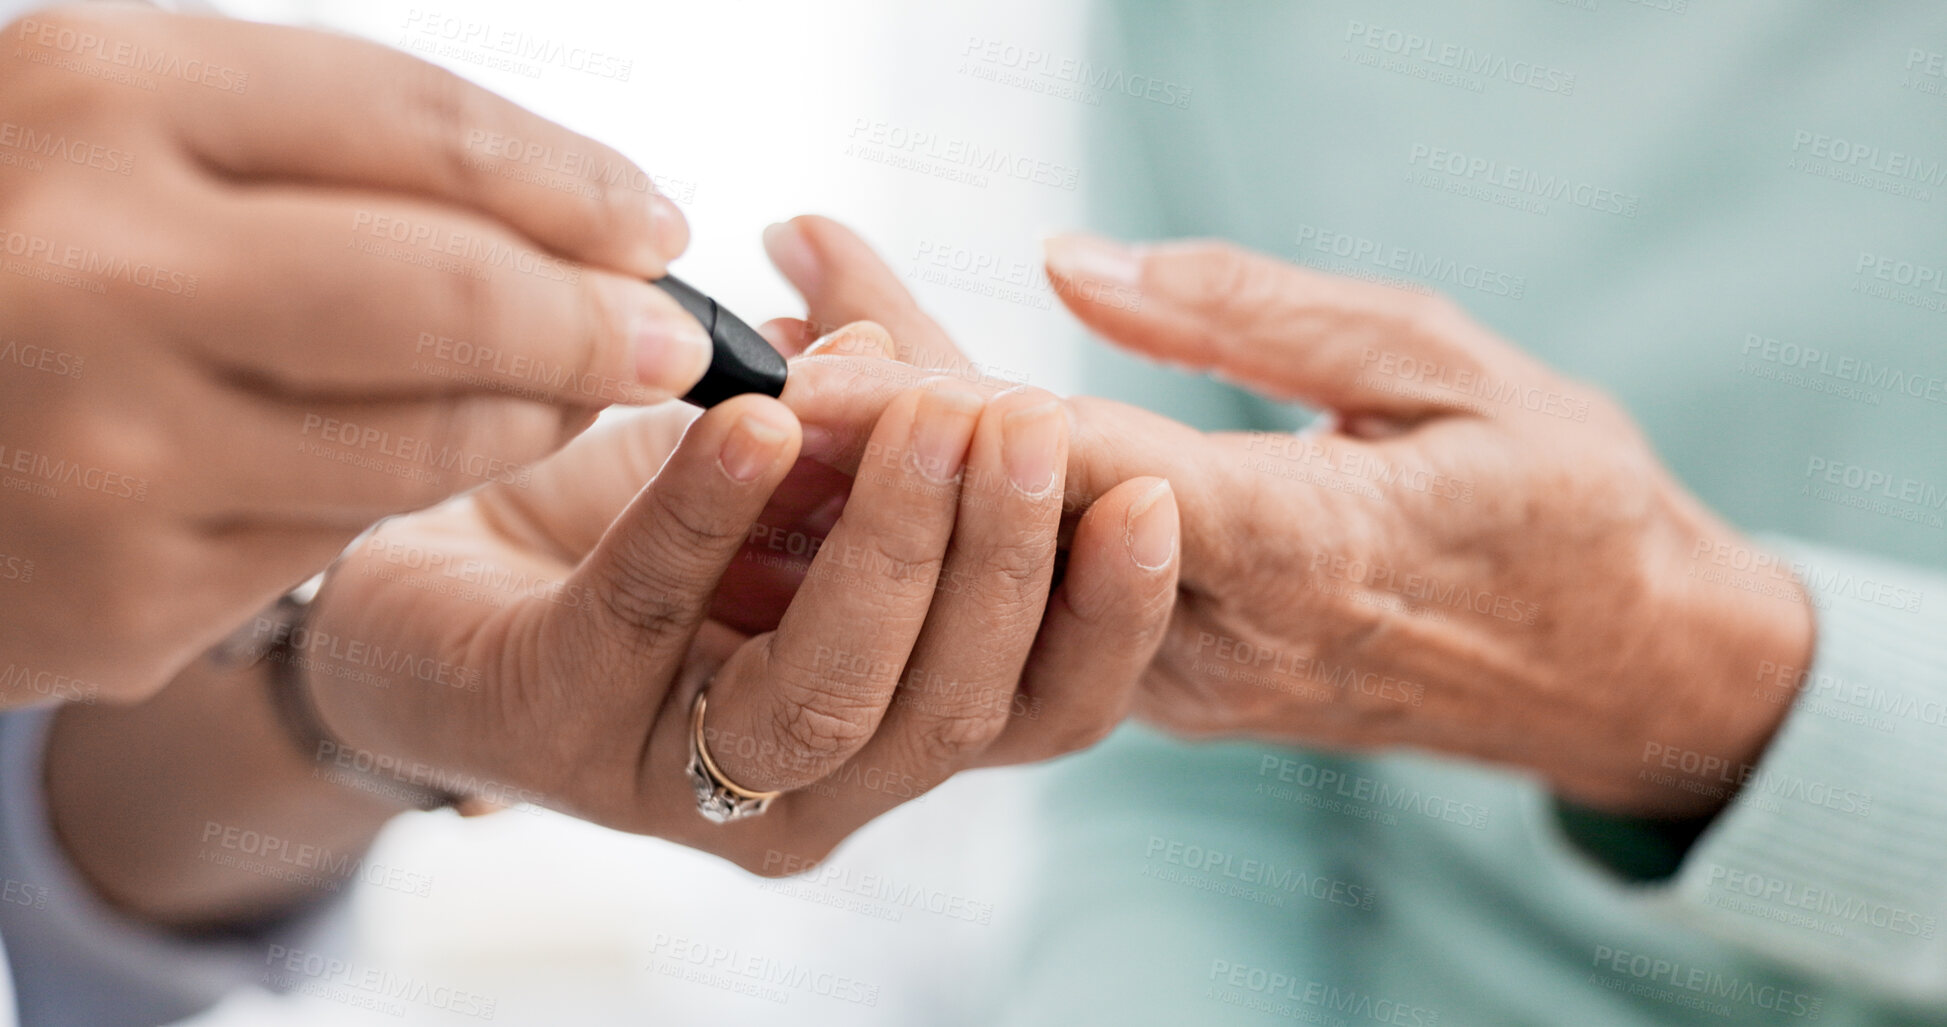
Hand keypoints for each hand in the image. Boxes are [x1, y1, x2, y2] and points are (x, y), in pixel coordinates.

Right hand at [0, 5, 710, 701]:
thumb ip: (313, 144)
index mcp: (93, 101)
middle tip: (667, 338)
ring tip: (565, 391)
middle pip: (457, 300)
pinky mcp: (118, 602)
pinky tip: (371, 456)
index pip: (422, 130)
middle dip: (597, 323)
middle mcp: (95, 278)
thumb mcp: (104, 121)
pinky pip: (333, 539)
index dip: (572, 181)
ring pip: (427, 445)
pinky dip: (385, 496)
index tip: (649, 223)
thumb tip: (580, 218)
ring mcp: (105, 458)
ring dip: (532, 420)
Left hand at [300, 349, 1178, 870]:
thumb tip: (934, 377)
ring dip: (891, 550)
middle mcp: (809, 791)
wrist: (434, 580)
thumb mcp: (794, 483)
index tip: (1153, 493)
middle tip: (1027, 423)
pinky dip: (708, 510)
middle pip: (954, 711)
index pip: (1039, 711)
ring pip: (828, 701)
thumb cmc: (640, 531)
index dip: (1109, 619)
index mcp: (891, 734)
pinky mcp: (556, 727)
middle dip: (1003, 560)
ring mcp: (681, 780)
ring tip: (924, 421)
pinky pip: (651, 615)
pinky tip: (753, 420)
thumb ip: (883, 448)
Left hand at [763, 216, 1813, 817]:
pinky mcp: (1169, 679)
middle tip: (769, 317)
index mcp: (1309, 550)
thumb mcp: (1444, 363)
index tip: (819, 363)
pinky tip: (890, 428)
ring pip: (1007, 566)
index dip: (947, 425)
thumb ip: (1254, 316)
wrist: (1618, 669)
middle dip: (880, 433)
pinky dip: (963, 508)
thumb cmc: (1560, 499)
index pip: (1090, 482)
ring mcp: (1186, 676)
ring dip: (899, 473)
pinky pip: (1038, 588)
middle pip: (1011, 532)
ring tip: (792, 348)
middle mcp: (1221, 636)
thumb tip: (1067, 264)